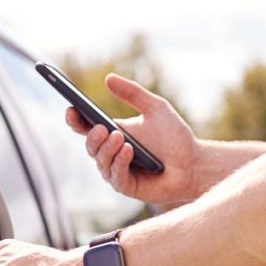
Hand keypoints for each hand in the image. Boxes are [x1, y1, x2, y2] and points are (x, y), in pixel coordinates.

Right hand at [66, 73, 201, 205]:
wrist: (194, 163)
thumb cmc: (174, 137)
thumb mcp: (156, 108)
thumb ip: (133, 93)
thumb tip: (108, 78)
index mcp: (113, 134)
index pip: (86, 127)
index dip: (75, 119)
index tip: (71, 108)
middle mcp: (111, 154)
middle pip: (91, 146)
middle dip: (93, 137)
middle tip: (102, 127)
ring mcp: (117, 171)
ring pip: (101, 162)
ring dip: (108, 150)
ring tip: (120, 137)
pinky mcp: (127, 187)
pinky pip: (116, 176)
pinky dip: (120, 163)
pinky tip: (128, 151)